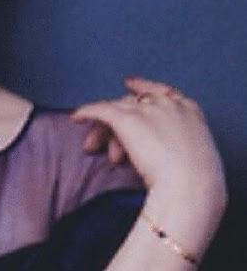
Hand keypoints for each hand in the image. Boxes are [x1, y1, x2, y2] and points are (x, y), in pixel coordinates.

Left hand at [72, 77, 226, 237]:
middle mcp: (168, 104)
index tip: (131, 85)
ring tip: (93, 148)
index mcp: (190, 110)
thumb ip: (175, 146)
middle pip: (134, 104)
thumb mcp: (192, 157)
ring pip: (117, 109)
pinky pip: (101, 110)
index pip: (163, 92)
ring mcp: (147, 110)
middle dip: (118, 120)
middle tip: (103, 145)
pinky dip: (87, 112)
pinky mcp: (128, 119)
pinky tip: (76, 117)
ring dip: (103, 128)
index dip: (145, 88)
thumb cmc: (195, 183)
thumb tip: (158, 154)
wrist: (190, 185)